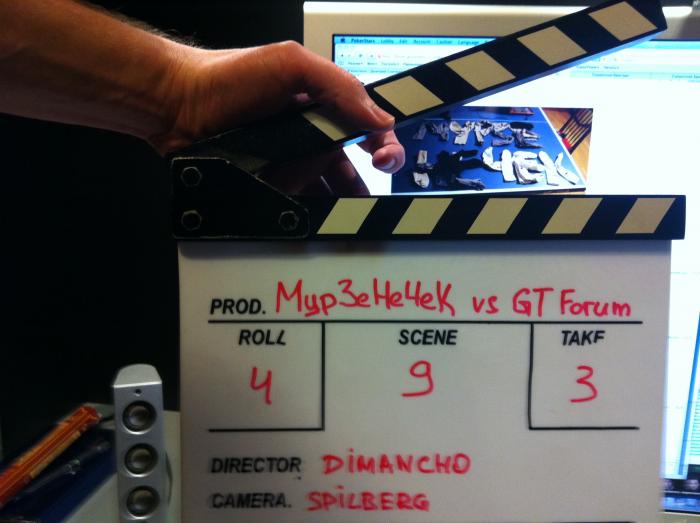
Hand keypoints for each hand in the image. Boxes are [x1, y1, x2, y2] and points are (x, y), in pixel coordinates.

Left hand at [155, 42, 404, 192]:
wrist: (178, 104)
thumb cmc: (228, 76)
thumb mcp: (291, 65)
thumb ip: (338, 86)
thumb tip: (378, 117)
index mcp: (323, 105)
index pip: (367, 128)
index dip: (384, 144)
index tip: (384, 158)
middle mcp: (310, 135)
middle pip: (349, 169)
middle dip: (357, 183)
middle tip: (360, 195)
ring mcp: (290, 161)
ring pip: (324, 191)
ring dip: (329, 198)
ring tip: (320, 198)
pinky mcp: (271, 182)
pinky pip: (295, 202)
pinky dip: (301, 207)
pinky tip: (295, 202)